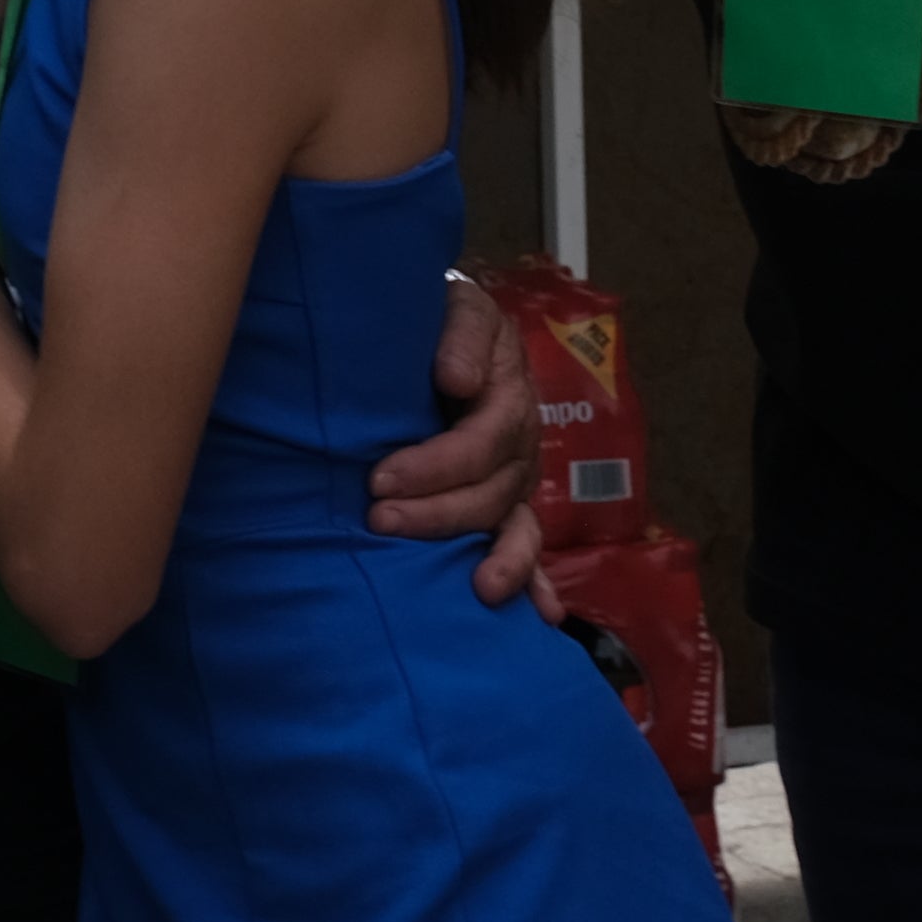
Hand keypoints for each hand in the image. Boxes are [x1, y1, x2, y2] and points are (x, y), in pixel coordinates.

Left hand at [365, 273, 546, 607]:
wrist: (447, 327)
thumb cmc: (443, 317)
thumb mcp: (459, 306)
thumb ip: (462, 336)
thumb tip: (457, 381)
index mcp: (508, 395)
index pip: (480, 441)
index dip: (434, 466)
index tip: (379, 478)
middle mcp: (520, 445)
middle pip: (492, 492)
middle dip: (438, 514)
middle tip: (380, 520)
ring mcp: (516, 479)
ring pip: (516, 526)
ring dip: (500, 560)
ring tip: (480, 589)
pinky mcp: (505, 503)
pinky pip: (527, 544)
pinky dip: (536, 581)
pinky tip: (542, 615)